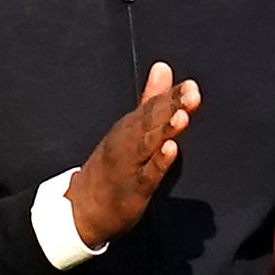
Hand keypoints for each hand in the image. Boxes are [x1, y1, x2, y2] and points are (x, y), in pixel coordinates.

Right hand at [69, 62, 195, 248]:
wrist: (82, 208)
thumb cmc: (111, 166)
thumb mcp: (130, 127)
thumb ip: (151, 98)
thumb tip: (163, 67)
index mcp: (129, 126)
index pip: (153, 106)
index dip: (173, 96)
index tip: (192, 86)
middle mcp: (127, 142)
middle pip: (151, 121)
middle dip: (171, 107)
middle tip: (192, 95)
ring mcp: (128, 166)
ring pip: (148, 144)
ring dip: (164, 130)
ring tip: (182, 117)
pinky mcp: (132, 190)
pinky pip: (146, 175)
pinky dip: (158, 162)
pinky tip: (170, 150)